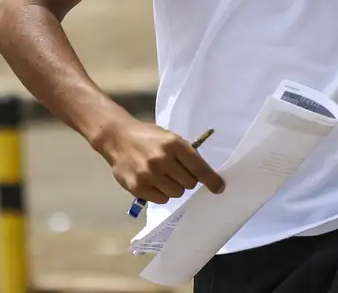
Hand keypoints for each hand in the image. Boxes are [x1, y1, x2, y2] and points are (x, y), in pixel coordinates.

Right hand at [92, 117, 224, 203]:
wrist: (118, 138)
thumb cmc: (149, 137)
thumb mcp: (171, 138)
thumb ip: (185, 154)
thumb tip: (203, 175)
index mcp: (174, 144)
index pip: (199, 167)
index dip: (211, 179)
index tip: (219, 188)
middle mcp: (162, 160)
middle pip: (189, 183)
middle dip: (188, 180)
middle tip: (178, 172)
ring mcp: (149, 175)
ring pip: (176, 193)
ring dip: (174, 187)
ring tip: (164, 176)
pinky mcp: (137, 187)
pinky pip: (161, 199)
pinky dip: (162, 194)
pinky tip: (154, 183)